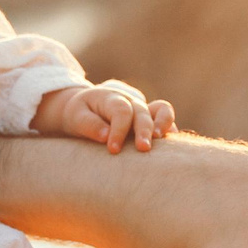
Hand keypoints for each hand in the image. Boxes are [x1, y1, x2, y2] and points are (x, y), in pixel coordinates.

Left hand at [37, 81, 177, 153]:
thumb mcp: (76, 116)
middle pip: (142, 112)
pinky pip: (166, 120)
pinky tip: (171, 148)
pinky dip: (170, 131)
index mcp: (111, 98)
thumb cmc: (80, 114)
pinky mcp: (150, 119)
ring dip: (163, 125)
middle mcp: (131, 101)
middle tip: (143, 149)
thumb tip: (106, 136)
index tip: (113, 149)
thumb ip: (89, 124)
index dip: (119, 130)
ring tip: (160, 141)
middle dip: (144, 130)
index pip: (120, 111)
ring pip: (161, 110)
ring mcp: (142, 109)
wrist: (86, 107)